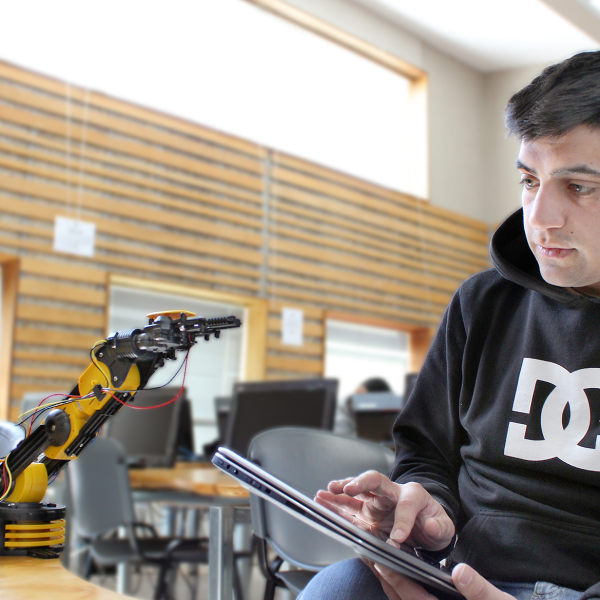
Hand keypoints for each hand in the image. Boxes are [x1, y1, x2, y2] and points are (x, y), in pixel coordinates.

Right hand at [315, 471, 453, 549]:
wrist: (425, 527)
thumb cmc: (433, 524)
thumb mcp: (444, 528)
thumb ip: (440, 526)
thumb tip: (430, 525)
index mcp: (413, 495)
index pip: (406, 504)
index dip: (402, 521)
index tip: (398, 539)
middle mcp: (392, 493)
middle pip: (375, 480)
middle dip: (361, 483)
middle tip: (349, 488)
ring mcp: (377, 502)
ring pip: (358, 491)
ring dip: (342, 490)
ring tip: (326, 491)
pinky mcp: (366, 513)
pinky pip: (349, 506)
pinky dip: (335, 503)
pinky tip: (323, 501)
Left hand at [367, 561, 515, 599]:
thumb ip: (480, 592)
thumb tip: (461, 573)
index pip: (413, 599)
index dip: (396, 580)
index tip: (381, 560)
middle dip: (385, 579)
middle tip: (369, 554)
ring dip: (390, 583)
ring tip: (376, 558)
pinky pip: (411, 599)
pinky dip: (401, 588)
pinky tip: (398, 571)